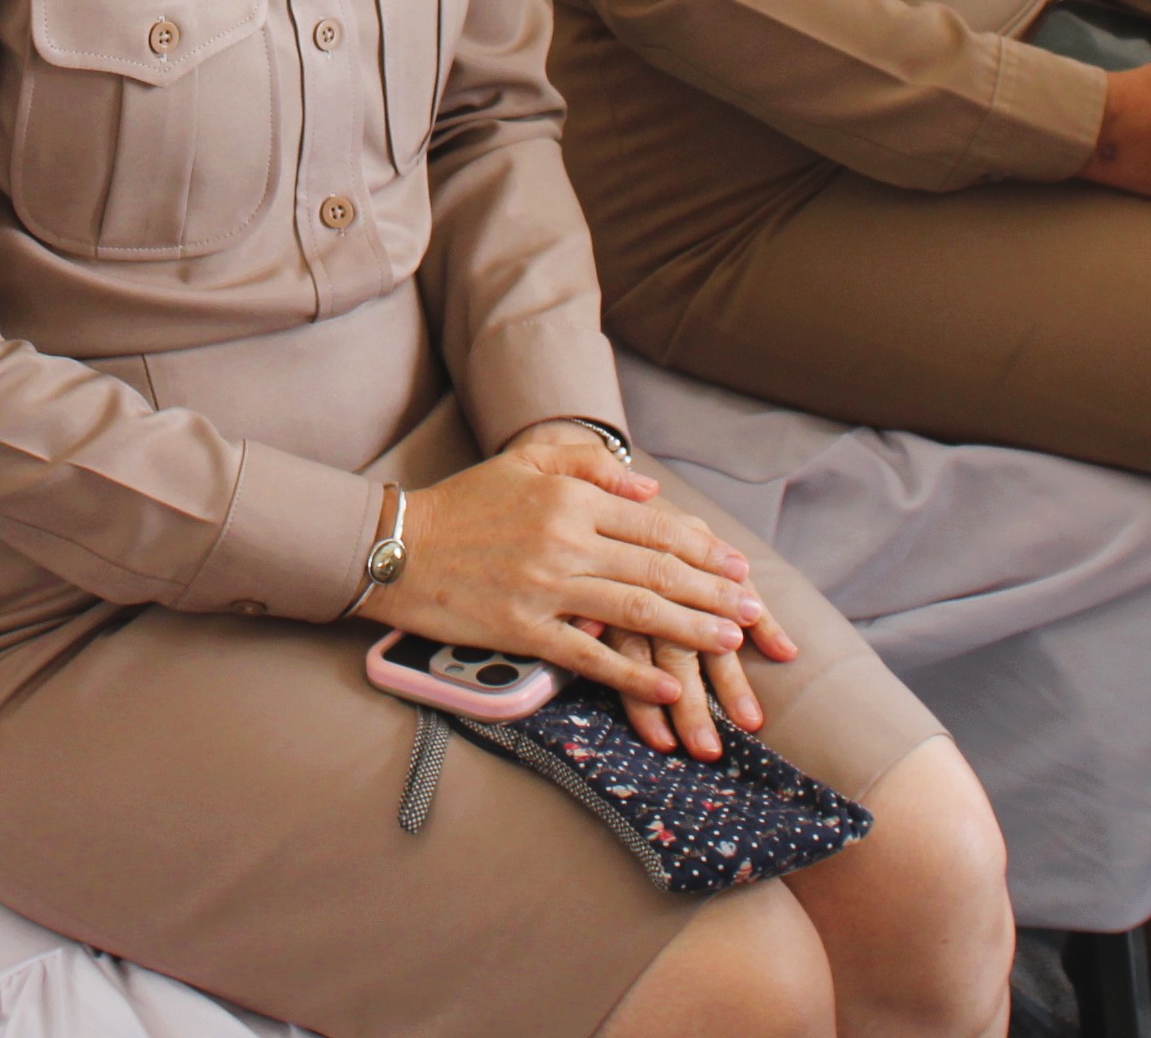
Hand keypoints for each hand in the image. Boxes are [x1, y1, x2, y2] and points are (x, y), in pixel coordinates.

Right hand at [348, 432, 793, 761]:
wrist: (397, 547)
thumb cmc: (462, 503)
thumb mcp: (524, 461)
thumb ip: (589, 464)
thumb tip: (649, 488)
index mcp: (569, 497)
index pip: (656, 524)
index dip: (705, 549)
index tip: (739, 569)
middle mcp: (565, 539)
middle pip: (658, 569)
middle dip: (714, 593)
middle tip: (752, 613)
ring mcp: (546, 587)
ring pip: (636, 610)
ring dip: (691, 630)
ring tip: (729, 644)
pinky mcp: (524, 630)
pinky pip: (590, 657)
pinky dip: (634, 675)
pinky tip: (668, 690)